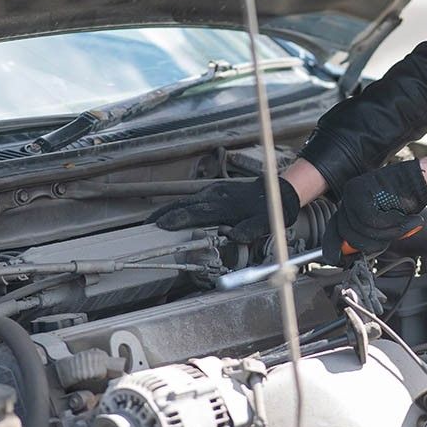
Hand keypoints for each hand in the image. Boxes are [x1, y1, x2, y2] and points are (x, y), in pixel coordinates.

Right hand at [149, 177, 299, 241]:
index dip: (179, 219)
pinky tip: (170, 213)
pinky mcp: (214, 190)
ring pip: (186, 201)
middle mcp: (216, 196)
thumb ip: (250, 230)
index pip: (197, 213)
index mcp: (226, 206)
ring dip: (168, 210)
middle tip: (147, 225)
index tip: (162, 226)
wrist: (279, 190)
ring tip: (151, 221)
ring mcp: (214, 191)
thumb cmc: (271, 210)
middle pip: (185, 205)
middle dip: (165, 215)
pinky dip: (178, 206)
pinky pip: (192, 199)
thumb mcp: (266, 223)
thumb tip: (234, 237)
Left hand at [323, 160, 426, 262]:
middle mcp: (347, 198)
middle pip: (347, 234)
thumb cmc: (405, 202)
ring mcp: (352, 193)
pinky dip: (392, 225)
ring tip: (406, 226)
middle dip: (372, 244)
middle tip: (392, 239)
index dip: (341, 248)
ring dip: (388, 233)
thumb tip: (353, 252)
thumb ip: (369, 235)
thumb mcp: (384, 225)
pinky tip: (406, 220)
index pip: (337, 232)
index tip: (342, 259)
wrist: (421, 181)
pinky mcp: (361, 190)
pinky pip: (372, 220)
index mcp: (349, 206)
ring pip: (362, 229)